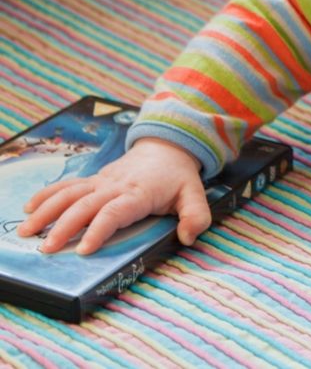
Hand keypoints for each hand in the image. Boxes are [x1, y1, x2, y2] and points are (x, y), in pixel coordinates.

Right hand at [18, 137, 209, 254]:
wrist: (167, 146)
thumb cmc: (179, 177)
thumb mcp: (195, 194)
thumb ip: (196, 216)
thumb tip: (188, 237)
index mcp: (138, 193)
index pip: (115, 212)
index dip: (99, 229)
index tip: (84, 250)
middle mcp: (114, 186)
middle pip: (84, 205)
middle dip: (64, 227)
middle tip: (47, 249)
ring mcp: (100, 182)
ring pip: (68, 194)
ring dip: (46, 211)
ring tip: (27, 232)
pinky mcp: (92, 180)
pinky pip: (66, 186)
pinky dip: (46, 195)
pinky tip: (28, 209)